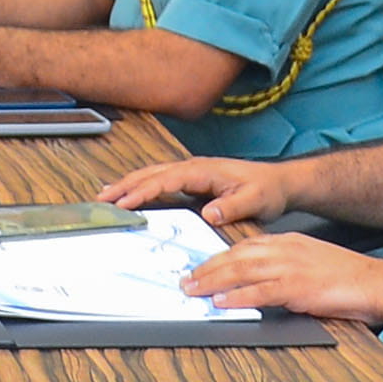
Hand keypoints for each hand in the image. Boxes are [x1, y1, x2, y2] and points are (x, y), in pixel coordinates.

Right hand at [108, 155, 290, 225]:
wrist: (280, 183)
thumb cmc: (268, 190)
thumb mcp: (256, 200)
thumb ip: (233, 206)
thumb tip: (209, 213)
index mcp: (205, 170)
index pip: (167, 179)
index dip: (144, 191)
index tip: (126, 203)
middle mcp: (194, 167)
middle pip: (152, 173)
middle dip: (125, 185)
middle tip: (102, 199)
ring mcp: (192, 172)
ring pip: (152, 174)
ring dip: (128, 184)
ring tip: (106, 196)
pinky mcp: (192, 180)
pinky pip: (160, 181)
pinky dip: (141, 186)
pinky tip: (129, 194)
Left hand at [177, 234, 382, 320]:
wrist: (376, 282)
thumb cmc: (348, 277)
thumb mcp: (311, 263)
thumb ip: (284, 268)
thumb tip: (258, 283)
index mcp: (288, 242)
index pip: (244, 246)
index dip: (218, 256)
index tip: (199, 265)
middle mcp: (286, 249)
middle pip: (236, 256)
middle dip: (207, 268)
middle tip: (186, 279)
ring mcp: (291, 267)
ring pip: (241, 270)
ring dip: (213, 281)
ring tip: (193, 290)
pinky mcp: (298, 287)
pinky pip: (260, 292)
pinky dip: (238, 297)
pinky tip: (222, 302)